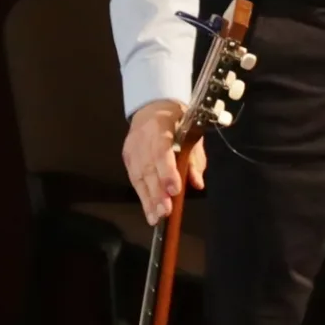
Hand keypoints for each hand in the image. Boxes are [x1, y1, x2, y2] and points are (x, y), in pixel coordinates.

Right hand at [122, 99, 205, 223]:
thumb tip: (197, 183)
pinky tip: (148, 210)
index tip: (175, 190)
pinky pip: (134, 179)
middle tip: (165, 213)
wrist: (152, 106)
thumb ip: (195, 159)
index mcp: (160, 127)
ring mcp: (132, 148)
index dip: (167, 172)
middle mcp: (142, 138)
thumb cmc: (178, 120)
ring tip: (155, 218)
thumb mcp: (192, 133)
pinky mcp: (127, 157)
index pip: (161, 151)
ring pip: (138, 176)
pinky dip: (142, 196)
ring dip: (148, 199)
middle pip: (148, 168)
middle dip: (156, 193)